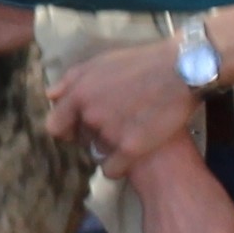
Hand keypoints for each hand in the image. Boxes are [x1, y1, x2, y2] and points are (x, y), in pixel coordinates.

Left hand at [46, 37, 199, 170]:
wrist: (182, 71)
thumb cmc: (142, 63)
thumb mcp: (102, 62)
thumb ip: (72, 80)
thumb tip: (51, 96)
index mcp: (79, 94)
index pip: (55, 126)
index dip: (67, 129)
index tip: (78, 129)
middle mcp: (89, 115)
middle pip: (80, 140)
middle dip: (93, 134)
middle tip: (117, 123)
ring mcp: (109, 133)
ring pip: (97, 154)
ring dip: (109, 148)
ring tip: (131, 132)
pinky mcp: (130, 149)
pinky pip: (111, 170)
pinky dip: (120, 166)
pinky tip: (133, 154)